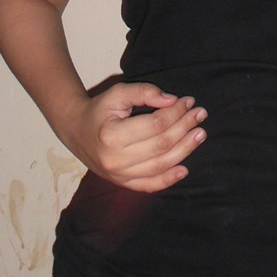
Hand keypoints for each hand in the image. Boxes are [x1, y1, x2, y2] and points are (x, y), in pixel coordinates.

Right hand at [62, 83, 205, 191]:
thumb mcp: (118, 93)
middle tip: (199, 114)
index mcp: (112, 135)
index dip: (176, 112)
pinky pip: (150, 185)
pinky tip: (184, 168)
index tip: (188, 101)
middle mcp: (115, 160)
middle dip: (185, 127)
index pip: (155, 124)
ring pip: (161, 165)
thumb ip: (144, 92)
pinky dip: (169, 179)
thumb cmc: (99, 110)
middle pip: (162, 144)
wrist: (76, 132)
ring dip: (185, 150)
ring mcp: (119, 175)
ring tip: (200, 134)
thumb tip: (172, 100)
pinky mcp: (123, 183)